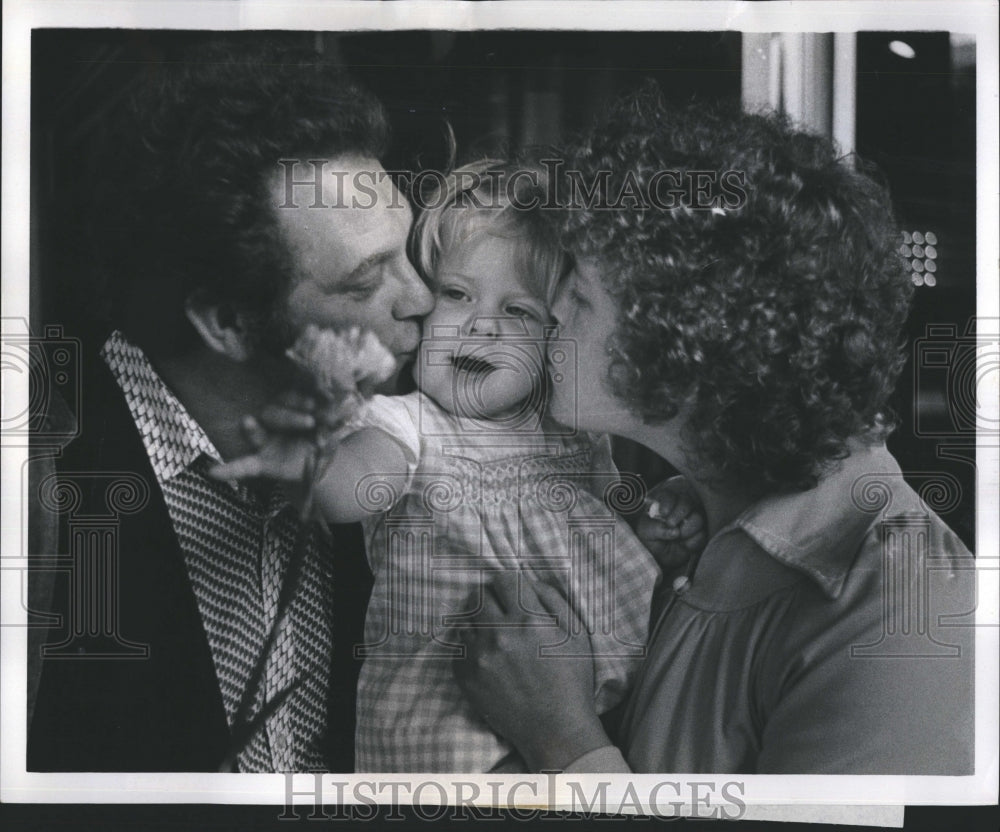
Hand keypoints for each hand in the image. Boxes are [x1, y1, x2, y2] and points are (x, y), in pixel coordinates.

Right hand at [207, 390, 349, 483]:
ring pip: (257, 433)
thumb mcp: (334, 427)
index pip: (293, 399)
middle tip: (309, 421)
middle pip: (275, 414)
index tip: (318, 402)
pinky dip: (229, 469)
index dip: (303, 400)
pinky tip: (213, 472)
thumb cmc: (324, 439)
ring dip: (252, 429)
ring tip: (246, 422)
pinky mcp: (262, 463)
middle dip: (290, 417)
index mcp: (291, 408)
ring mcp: (265, 441)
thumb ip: (338, 416)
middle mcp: (274, 421)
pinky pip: (244, 466)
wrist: (323, 466)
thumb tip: (353, 401)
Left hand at [451, 571, 610, 770]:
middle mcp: (499, 633)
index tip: (512, 593)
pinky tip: (486, 653)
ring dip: (477, 619)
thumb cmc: (571, 680)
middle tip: (499, 609)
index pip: (504, 579)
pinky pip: (458, 646)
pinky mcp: (465, 675)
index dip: (509, 583)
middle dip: (490, 597)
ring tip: (491, 631)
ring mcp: (479, 656)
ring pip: (464, 619)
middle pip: (479, 595)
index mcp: (528, 619)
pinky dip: (469, 644)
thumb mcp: (576, 633)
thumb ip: (553, 599)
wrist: (555, 729)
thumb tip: (530, 581)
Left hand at [636, 476, 706, 572]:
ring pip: (698, 518)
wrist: (660, 558)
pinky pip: (703, 534)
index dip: (668, 503)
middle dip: (679, 513)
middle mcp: (679, 510)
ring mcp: (691, 521)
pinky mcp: (699, 534)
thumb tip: (675, 531)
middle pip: (686, 504)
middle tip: (671, 523)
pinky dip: (693, 542)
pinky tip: (684, 546)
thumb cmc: (650, 540)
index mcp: (664, 504)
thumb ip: (656, 528)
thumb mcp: (645, 533)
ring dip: (687, 529)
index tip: (664, 513)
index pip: (668, 496)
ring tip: (678, 537)